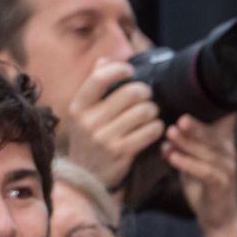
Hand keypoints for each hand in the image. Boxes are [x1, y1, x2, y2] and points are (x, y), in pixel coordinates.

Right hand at [64, 61, 164, 191]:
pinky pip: (150, 131)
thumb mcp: (83, 113)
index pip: (100, 78)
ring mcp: (105, 137)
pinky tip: (154, 129)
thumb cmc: (89, 138)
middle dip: (145, 93)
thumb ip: (94, 86)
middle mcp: (89, 120)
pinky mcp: (122, 152)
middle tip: (147, 97)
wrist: (85, 176)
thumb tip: (104, 60)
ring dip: (153, 111)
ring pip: (144, 112)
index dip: (120, 70)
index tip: (130, 71)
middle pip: (130, 93)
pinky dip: (157, 128)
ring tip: (150, 115)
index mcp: (78, 106)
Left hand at [163, 114, 236, 236]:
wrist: (217, 219)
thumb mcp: (193, 161)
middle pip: (213, 134)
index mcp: (223, 143)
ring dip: (188, 142)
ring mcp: (227, 169)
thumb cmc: (204, 188)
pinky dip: (187, 163)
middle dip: (196, 125)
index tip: (193, 94)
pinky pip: (204, 171)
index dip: (213, 107)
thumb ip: (183, 146)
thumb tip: (167, 129)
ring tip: (170, 133)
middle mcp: (228, 153)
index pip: (223, 119)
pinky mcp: (221, 184)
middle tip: (179, 118)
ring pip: (207, 151)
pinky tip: (172, 156)